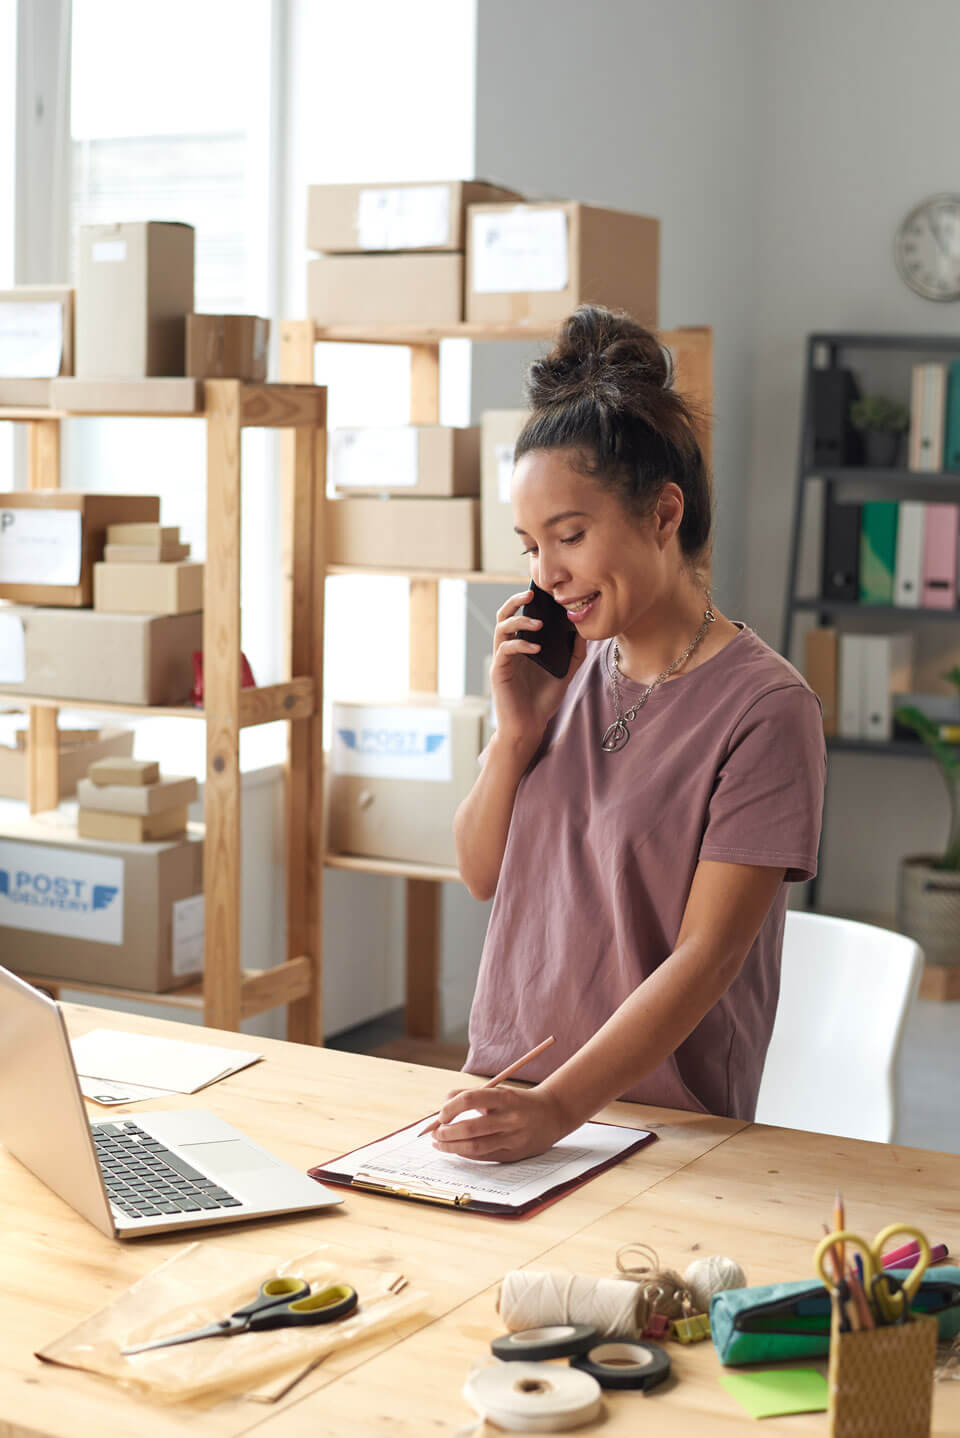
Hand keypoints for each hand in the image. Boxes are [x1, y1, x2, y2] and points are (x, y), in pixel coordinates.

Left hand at [431, 1082, 576, 1162]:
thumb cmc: (519, 1101)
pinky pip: (484, 1157)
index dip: (450, 1108)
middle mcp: (510, 1119)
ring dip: (451, 1147)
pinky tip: (457, 1150)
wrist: (553, 1114)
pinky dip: (466, 1154)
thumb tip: (444, 1105)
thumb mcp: (499, 1091)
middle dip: (446, 1133)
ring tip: (439, 1143)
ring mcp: (512, 1139)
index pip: (470, 1099)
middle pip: (470, 1128)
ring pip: (475, 1147)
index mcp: (505, 1098)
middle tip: (435, 1133)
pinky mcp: (513, 1155)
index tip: (441, 1114)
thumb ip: (472, 1095)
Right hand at [490, 589, 586, 748]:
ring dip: (519, 621)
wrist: (530, 726)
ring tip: (538, 624)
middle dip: (515, 601)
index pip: (520, 615)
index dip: (526, 601)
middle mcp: (509, 649)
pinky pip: (505, 650)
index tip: (542, 590)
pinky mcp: (499, 672)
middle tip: (531, 594)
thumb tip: (582, 629)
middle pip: (503, 615)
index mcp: (522, 646)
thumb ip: (573, 652)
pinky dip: (520, 645)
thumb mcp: (565, 672)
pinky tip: (536, 648)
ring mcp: (502, 660)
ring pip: (501, 629)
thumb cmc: (543, 700)